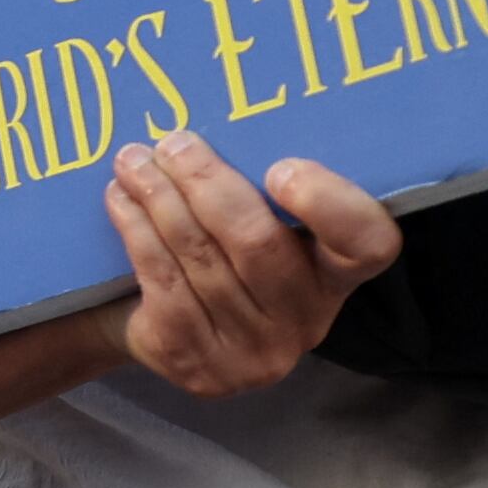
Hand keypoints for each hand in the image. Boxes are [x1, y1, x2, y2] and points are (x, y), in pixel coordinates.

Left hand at [97, 130, 400, 394]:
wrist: (153, 328)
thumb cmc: (217, 256)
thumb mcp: (253, 224)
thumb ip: (257, 189)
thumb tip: (217, 123)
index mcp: (336, 275)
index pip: (368, 243)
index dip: (330, 205)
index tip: (280, 168)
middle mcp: (306, 321)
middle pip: (257, 243)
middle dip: (207, 183)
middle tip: (173, 143)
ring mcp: (253, 352)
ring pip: (199, 257)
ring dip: (159, 199)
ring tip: (132, 161)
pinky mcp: (198, 364)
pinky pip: (163, 280)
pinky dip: (136, 231)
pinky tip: (119, 200)